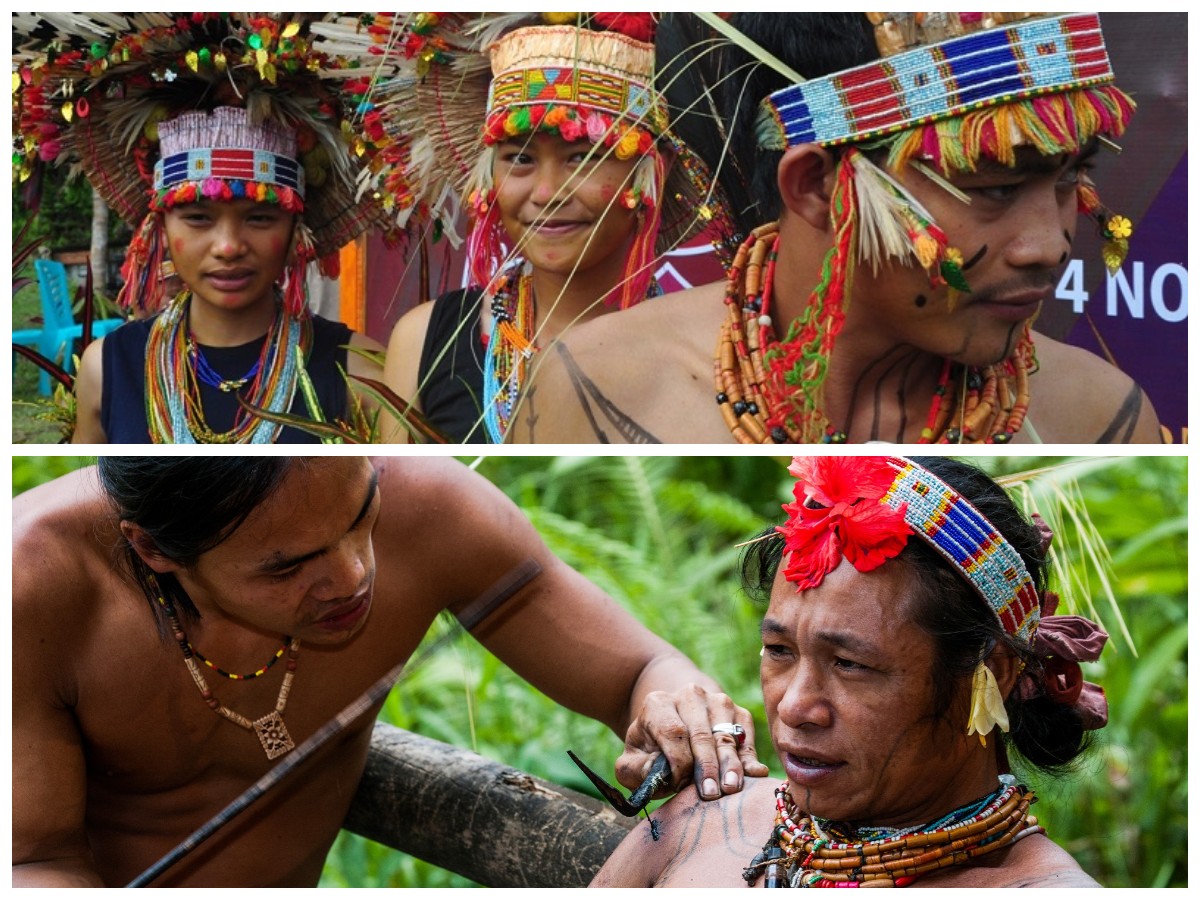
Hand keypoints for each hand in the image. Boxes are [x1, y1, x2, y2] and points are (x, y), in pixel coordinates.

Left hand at [616, 683, 768, 800]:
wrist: (676, 721)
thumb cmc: (654, 749)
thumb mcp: (634, 758)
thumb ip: (635, 769)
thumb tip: (657, 773)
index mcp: (658, 703)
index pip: (672, 731)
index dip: (678, 761)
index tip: (678, 785)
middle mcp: (690, 695)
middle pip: (701, 734)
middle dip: (706, 767)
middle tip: (710, 794)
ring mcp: (717, 701)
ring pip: (726, 735)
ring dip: (730, 763)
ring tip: (731, 787)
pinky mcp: (739, 712)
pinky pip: (745, 736)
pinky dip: (748, 756)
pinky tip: (753, 774)